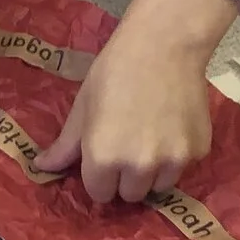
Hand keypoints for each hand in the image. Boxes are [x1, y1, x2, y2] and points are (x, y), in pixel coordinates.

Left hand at [38, 0, 234, 203]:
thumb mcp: (83, 106)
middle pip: (130, 195)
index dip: (99, 176)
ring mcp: (173, 161)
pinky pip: (183, 167)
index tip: (104, 156)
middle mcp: (139, 167)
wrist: (163, 44)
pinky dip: (177, 154)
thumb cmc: (114, 71)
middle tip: (128, 144)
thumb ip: (66, 144)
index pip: (99, 194)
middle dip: (126, 177)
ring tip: (152, 136)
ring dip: (153, 171)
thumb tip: (41, 167)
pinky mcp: (198, 151)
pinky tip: (172, 124)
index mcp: (103, 158)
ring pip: (159, 186)